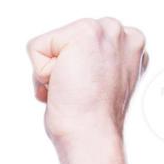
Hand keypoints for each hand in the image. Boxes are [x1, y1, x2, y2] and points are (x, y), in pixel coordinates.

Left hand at [27, 18, 147, 144]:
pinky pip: (35, 47)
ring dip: (50, 72)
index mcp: (128, 46)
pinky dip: (40, 73)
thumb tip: (76, 65)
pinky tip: (63, 86)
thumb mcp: (102, 84)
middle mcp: (121, 33)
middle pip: (62, 42)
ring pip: (49, 45)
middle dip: (61, 69)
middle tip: (79, 92)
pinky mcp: (84, 32)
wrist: (93, 134)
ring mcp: (106, 29)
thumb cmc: (92, 120)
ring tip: (72, 89)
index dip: (73, 72)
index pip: (77, 47)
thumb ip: (95, 63)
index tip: (89, 91)